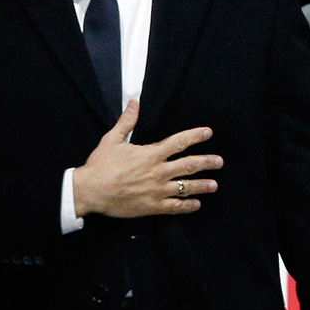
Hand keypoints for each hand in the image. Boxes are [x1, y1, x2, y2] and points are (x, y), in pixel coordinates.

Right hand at [73, 100, 221, 217]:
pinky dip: (187, 206)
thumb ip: (127, 122)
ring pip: (186, 187)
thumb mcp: (112, 139)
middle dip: (207, 162)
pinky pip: (174, 207)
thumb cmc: (100, 165)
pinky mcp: (152, 206)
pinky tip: (197, 205)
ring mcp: (157, 190)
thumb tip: (135, 102)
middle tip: (220, 161)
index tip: (208, 132)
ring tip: (214, 185)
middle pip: (189, 166)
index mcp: (151, 154)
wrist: (90, 191)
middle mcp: (158, 172)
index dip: (195, 136)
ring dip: (202, 186)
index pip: (179, 142)